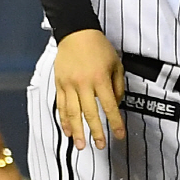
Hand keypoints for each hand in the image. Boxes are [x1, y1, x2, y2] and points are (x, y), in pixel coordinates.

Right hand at [53, 30, 125, 149]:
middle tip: (101, 145)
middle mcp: (83, 84)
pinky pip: (61, 106)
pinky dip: (64, 120)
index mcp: (100, 79)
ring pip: (72, 113)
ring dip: (78, 131)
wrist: (77, 34)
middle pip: (90, 113)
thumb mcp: (116, 64)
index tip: (120, 134)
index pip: (109, 106)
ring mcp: (69, 85)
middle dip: (96, 131)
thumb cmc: (99, 48)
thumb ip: (118, 86)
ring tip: (82, 145)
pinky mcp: (59, 85)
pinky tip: (68, 131)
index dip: (115, 122)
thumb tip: (116, 104)